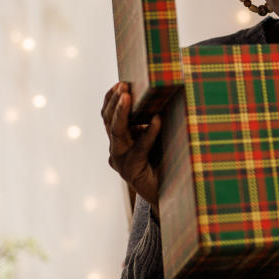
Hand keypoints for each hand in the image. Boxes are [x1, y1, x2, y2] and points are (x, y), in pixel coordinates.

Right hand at [101, 82, 162, 213]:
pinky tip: (156, 120)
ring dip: (122, 112)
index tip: (119, 83)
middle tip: (122, 85)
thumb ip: (151, 124)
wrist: (170, 195)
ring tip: (128, 95)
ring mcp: (121, 161)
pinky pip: (139, 148)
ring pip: (116, 132)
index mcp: (120, 141)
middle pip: (108, 121)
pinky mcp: (131, 170)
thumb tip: (158, 100)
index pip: (108, 117)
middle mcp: (116, 150)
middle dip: (114, 101)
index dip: (111, 99)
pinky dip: (149, 132)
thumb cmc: (166, 164)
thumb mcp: (157, 139)